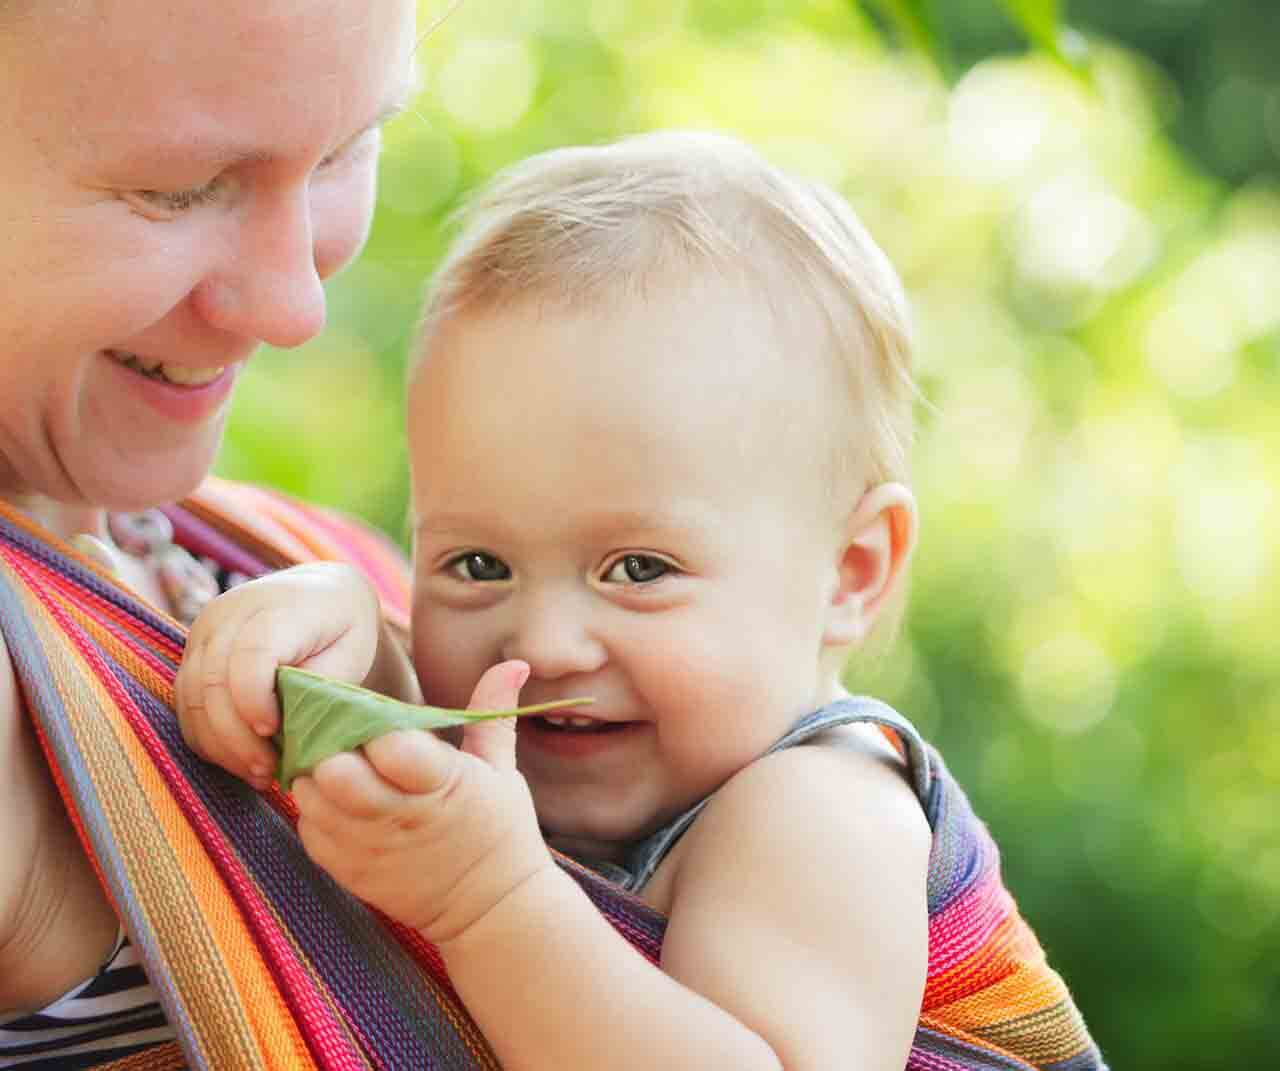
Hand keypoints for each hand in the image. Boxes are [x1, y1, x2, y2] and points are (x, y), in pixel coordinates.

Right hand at [176, 562, 381, 789]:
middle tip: (267, 770)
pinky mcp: (192, 652)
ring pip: (191, 698)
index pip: (249, 655)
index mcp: (278, 607)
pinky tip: (238, 758)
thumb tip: (287, 729)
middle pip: (213, 682)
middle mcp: (230, 613)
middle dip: (237, 737)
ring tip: (257, 771)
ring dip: (220, 744)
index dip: (253, 700)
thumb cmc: (344, 628)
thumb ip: (318, 685)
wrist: (322, 594)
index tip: (273, 731)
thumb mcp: (351, 652)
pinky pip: (185, 704)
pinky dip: (207, 738)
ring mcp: (204, 631)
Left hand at [291, 660, 552, 943]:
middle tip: (345, 739)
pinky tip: (336, 800)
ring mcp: (371, 850)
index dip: (376, 728)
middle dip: (334, 747)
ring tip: (338, 765)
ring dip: (317, 776)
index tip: (379, 722)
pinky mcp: (351, 873)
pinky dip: (314, 811)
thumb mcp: (502, 768)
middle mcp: (401, 819)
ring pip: (312, 800)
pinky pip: (309, 831)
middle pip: (337, 774)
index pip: (391, 747)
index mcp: (444, 784)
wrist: (492, 910)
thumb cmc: (499, 829)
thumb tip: (514, 661)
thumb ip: (493, 711)